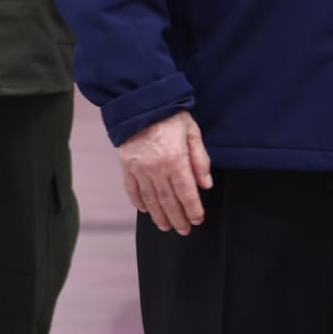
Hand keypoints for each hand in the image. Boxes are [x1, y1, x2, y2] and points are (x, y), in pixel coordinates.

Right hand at [117, 110, 211, 235]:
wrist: (140, 102)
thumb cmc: (169, 115)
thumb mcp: (192, 132)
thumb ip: (200, 159)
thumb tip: (205, 184)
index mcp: (175, 160)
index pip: (186, 193)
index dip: (193, 209)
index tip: (197, 219)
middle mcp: (157, 169)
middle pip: (168, 201)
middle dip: (178, 218)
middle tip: (184, 230)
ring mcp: (140, 169)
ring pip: (151, 200)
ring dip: (159, 216)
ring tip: (166, 226)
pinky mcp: (127, 166)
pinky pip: (132, 189)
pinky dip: (138, 202)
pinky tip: (145, 210)